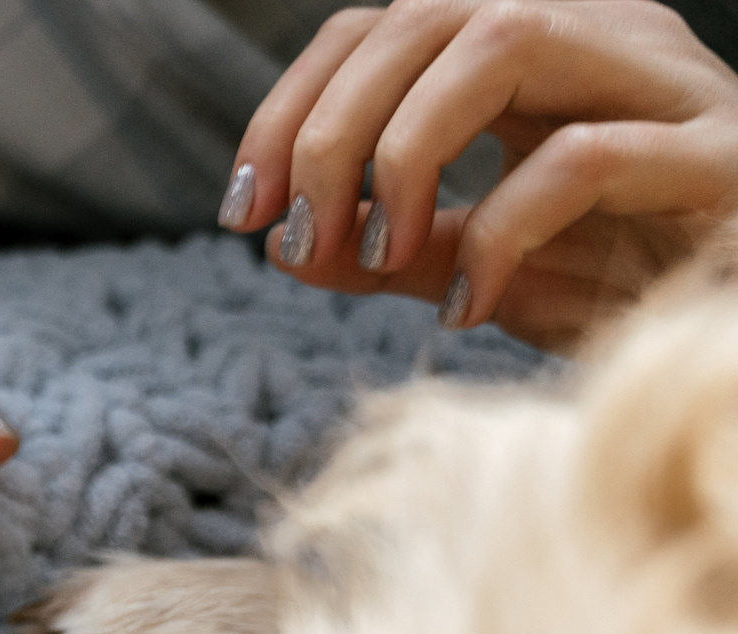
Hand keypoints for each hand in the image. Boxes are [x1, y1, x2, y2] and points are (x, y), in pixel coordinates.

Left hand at [223, 0, 737, 347]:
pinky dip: (502, 229)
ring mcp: (663, 82)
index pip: (380, 29)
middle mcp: (597, 37)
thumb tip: (286, 247)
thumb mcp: (481, 267)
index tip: (242, 213)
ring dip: (406, 149)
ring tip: (377, 255)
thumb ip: (391, 250)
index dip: (290, 111)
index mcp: (532, 53)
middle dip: (330, 132)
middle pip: (426, 14)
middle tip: (295, 243)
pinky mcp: (718, 154)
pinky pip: (586, 154)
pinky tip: (470, 306)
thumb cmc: (624, 284)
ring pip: (505, 37)